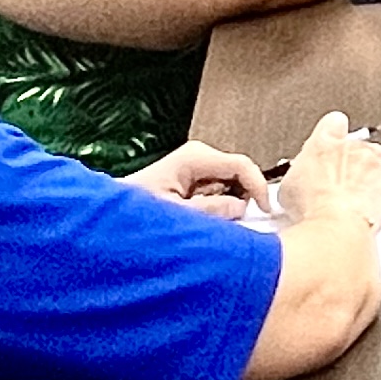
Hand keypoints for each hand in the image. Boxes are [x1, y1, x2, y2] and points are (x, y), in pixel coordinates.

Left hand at [131, 138, 273, 215]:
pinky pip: (220, 192)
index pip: (242, 165)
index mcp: (194, 157)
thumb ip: (211, 211)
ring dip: (227, 206)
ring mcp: (197, 167)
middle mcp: (198, 157)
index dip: (259, 188)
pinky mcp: (196, 179)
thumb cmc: (136, 209)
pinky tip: (201, 217)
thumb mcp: (177, 215)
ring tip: (205, 220)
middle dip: (241, 200)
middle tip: (230, 221)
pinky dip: (219, 207)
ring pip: (232, 186)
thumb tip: (239, 208)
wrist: (116, 215)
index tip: (264, 210)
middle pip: (240, 175)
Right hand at [275, 110, 380, 232]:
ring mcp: (372, 161)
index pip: (332, 123)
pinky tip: (368, 206)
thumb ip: (300, 175)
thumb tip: (298, 184)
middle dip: (350, 161)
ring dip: (368, 174)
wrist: (337, 226)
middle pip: (356, 145)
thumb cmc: (313, 208)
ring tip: (356, 197)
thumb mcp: (290, 188)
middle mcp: (350, 147)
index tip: (332, 143)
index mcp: (323, 143)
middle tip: (340, 184)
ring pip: (376, 160)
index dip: (333, 133)